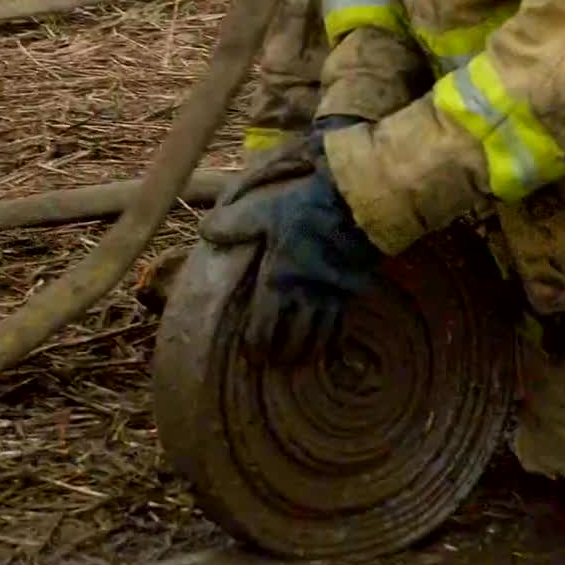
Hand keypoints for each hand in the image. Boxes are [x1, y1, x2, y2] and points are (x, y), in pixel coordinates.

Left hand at [201, 121, 382, 361]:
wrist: (360, 203)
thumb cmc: (307, 206)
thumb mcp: (263, 209)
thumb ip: (233, 223)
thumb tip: (205, 231)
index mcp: (278, 281)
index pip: (264, 328)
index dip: (257, 346)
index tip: (252, 356)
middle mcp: (305, 296)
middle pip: (294, 341)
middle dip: (283, 356)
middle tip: (275, 362)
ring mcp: (333, 296)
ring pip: (320, 338)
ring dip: (309, 352)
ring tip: (301, 359)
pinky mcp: (354, 290)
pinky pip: (343, 325)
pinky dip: (335, 340)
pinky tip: (332, 346)